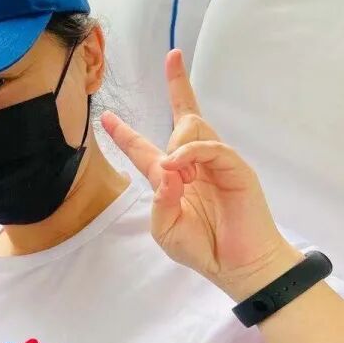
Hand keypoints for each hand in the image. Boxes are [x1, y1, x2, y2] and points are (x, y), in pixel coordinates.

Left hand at [101, 49, 302, 300]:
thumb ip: (160, 200)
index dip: (125, 132)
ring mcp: (216, 163)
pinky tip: (178, 167)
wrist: (238, 267)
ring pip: (194, 124)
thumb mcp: (166, 228)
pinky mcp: (236, 168)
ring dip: (178, 143)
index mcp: (172, 178)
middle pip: (184, 115)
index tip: (106, 116)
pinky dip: (191, 152)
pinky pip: (212, 146)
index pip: (145, 147)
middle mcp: (195, 163)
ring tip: (181, 178)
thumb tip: (167, 168)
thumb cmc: (202, 248)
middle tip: (171, 76)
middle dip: (178, 88)